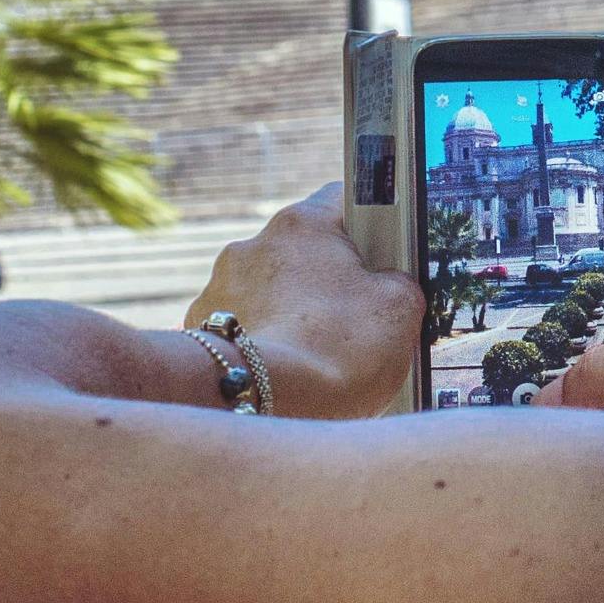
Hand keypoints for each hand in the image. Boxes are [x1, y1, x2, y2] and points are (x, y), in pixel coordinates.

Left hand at [192, 187, 420, 419]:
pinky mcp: (201, 328)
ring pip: (274, 289)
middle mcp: (254, 244)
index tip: (387, 252)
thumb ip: (398, 280)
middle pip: (307, 249)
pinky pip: (248, 324)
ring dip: (296, 310)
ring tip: (323, 353)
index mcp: (303, 224)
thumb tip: (389, 284)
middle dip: (333, 277)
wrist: (267, 404)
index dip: (372, 223)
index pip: (343, 199)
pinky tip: (290, 370)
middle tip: (362, 314)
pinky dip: (268, 340)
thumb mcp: (402, 306)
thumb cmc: (337, 350)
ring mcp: (222, 286)